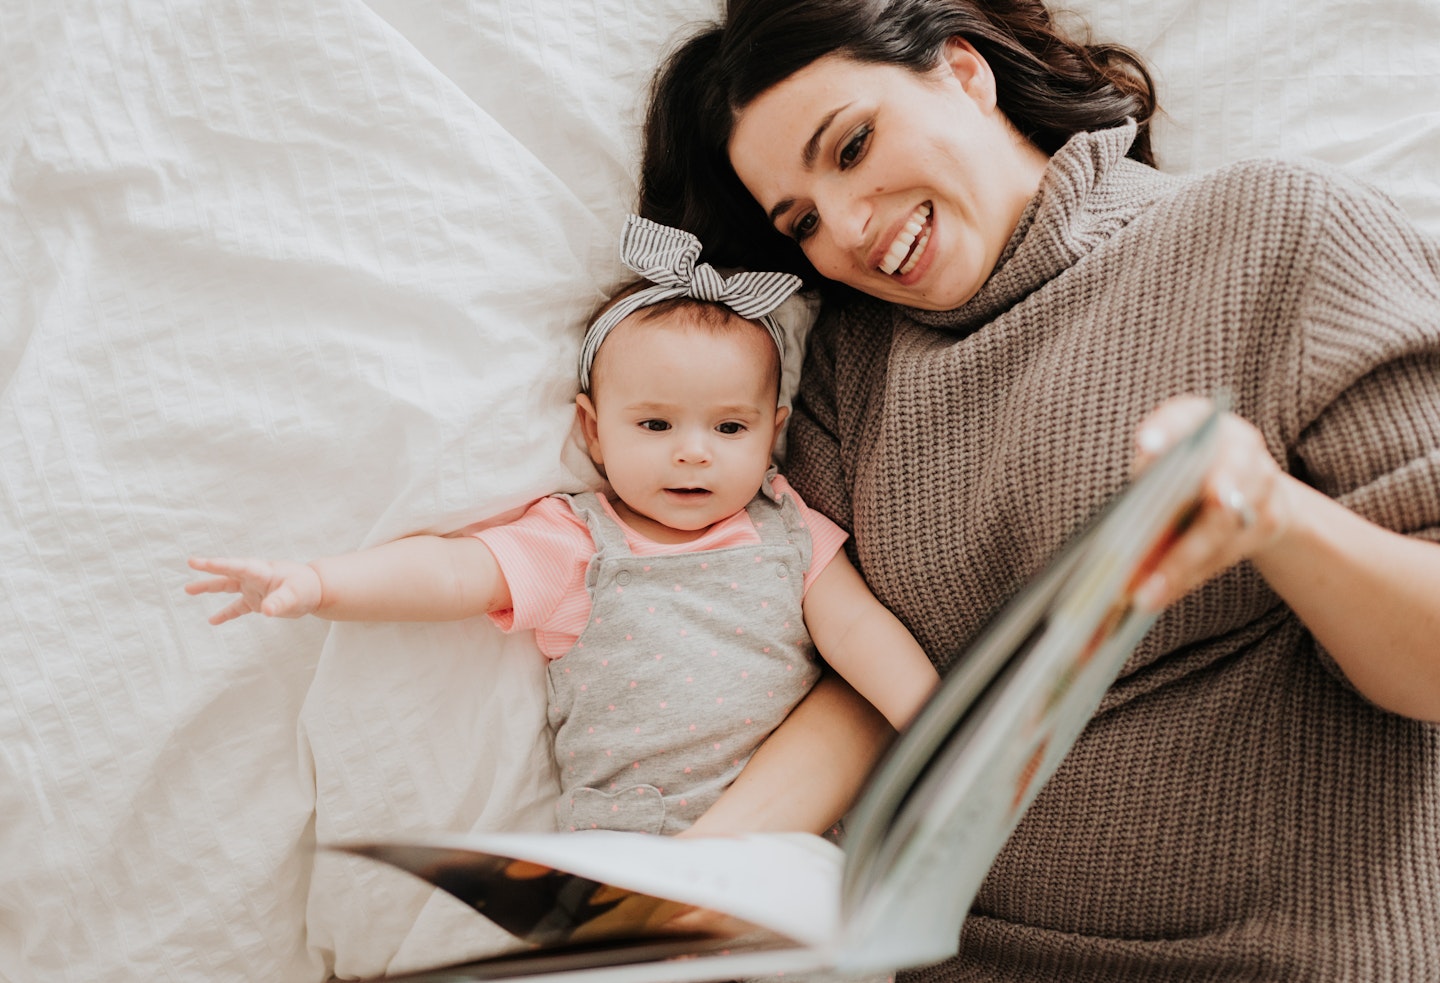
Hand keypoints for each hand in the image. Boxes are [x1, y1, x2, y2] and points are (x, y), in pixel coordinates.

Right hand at [185, 556, 322, 624]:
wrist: (315, 590)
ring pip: (227, 586)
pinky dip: (225, 614)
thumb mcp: (295, 596)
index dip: (219, 564)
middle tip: (191, 563)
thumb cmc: (306, 588)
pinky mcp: (256, 601)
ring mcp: (253, 588)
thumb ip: (280, 602)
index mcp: (262, 571)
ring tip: (188, 589)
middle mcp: (254, 578)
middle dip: (210, 568)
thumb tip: (266, 611)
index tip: (201, 562)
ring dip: (209, 588)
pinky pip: (237, 607)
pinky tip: (212, 621)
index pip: (238, 566)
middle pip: (228, 572)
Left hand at [1130, 395, 1292, 609]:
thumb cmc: (1189, 467)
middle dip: (1183, 531)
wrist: (1251, 479)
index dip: (1166, 431)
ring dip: (1179, 568)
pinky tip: (1159, 594)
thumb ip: (1147, 471)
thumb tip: (1120, 525)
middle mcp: (1241, 446)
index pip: (1184, 417)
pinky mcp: (1269, 521)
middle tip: (1150, 566)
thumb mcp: (1164, 455)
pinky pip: (1225, 555)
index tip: (1145, 445)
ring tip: (1143, 596)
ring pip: (1220, 534)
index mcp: (1204, 419)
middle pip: (1215, 491)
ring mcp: (1261, 485)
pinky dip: (1189, 576)